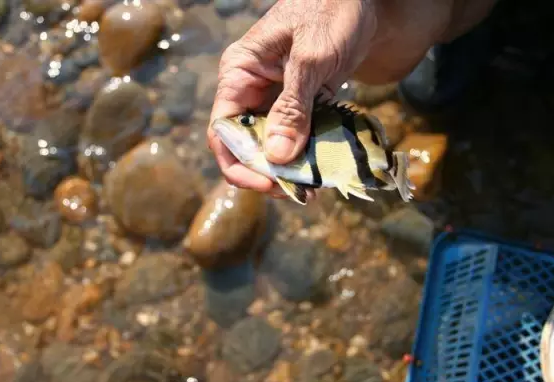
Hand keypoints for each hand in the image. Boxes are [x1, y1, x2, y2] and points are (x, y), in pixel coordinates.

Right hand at [207, 0, 378, 198]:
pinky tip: (322, 168)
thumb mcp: (310, 59)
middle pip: (246, 145)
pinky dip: (306, 155)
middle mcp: (251, 90)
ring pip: (271, 146)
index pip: (223, 131)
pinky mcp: (299, 104)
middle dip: (267, 173)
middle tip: (299, 191)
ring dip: (289, 169)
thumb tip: (276, 156)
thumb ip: (292, 107)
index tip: (268, 184)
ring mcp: (275, 99)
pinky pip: (295, 137)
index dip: (240, 164)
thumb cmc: (330, 12)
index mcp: (239, 75)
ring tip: (313, 186)